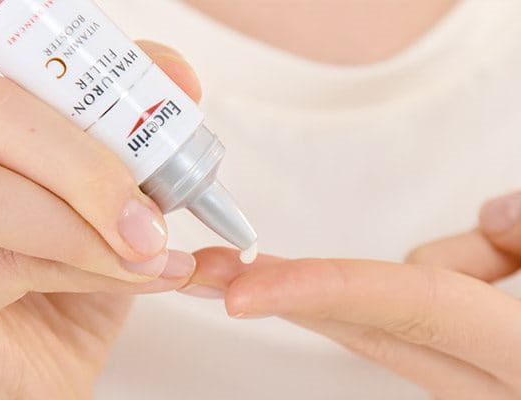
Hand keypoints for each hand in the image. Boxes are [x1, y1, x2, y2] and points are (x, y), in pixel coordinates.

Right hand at [0, 2, 200, 397]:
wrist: (42, 376)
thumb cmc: (64, 286)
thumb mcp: (103, 201)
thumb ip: (128, 134)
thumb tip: (178, 77)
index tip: (33, 16)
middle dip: (86, 152)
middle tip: (152, 201)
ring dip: (88, 214)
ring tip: (151, 248)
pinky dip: (85, 264)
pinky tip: (135, 277)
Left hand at [185, 193, 520, 399]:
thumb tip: (492, 215)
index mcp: (518, 356)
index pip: (404, 306)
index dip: (320, 290)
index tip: (241, 291)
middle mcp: (482, 380)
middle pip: (359, 321)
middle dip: (285, 290)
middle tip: (212, 269)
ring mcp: (467, 381)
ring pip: (404, 304)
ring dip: (449, 265)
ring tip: (519, 258)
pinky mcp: (461, 369)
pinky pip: (423, 308)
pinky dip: (446, 283)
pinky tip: (497, 268)